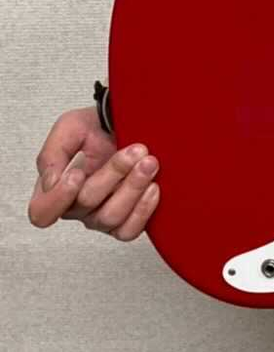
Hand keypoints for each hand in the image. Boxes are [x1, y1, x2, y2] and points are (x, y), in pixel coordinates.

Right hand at [28, 106, 160, 240]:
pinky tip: (153, 186)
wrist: (132, 121)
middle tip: (135, 150)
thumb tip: (52, 183)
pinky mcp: (127, 220)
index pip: (42, 212)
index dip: (59, 197)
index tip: (78, 171)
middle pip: (86, 205)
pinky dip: (143, 209)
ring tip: (149, 163)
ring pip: (111, 217)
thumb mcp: (70, 127)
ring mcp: (101, 216)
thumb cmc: (97, 127)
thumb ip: (52, 153)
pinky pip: (129, 230)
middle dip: (114, 173)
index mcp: (55, 189)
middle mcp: (76, 207)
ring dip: (133, 187)